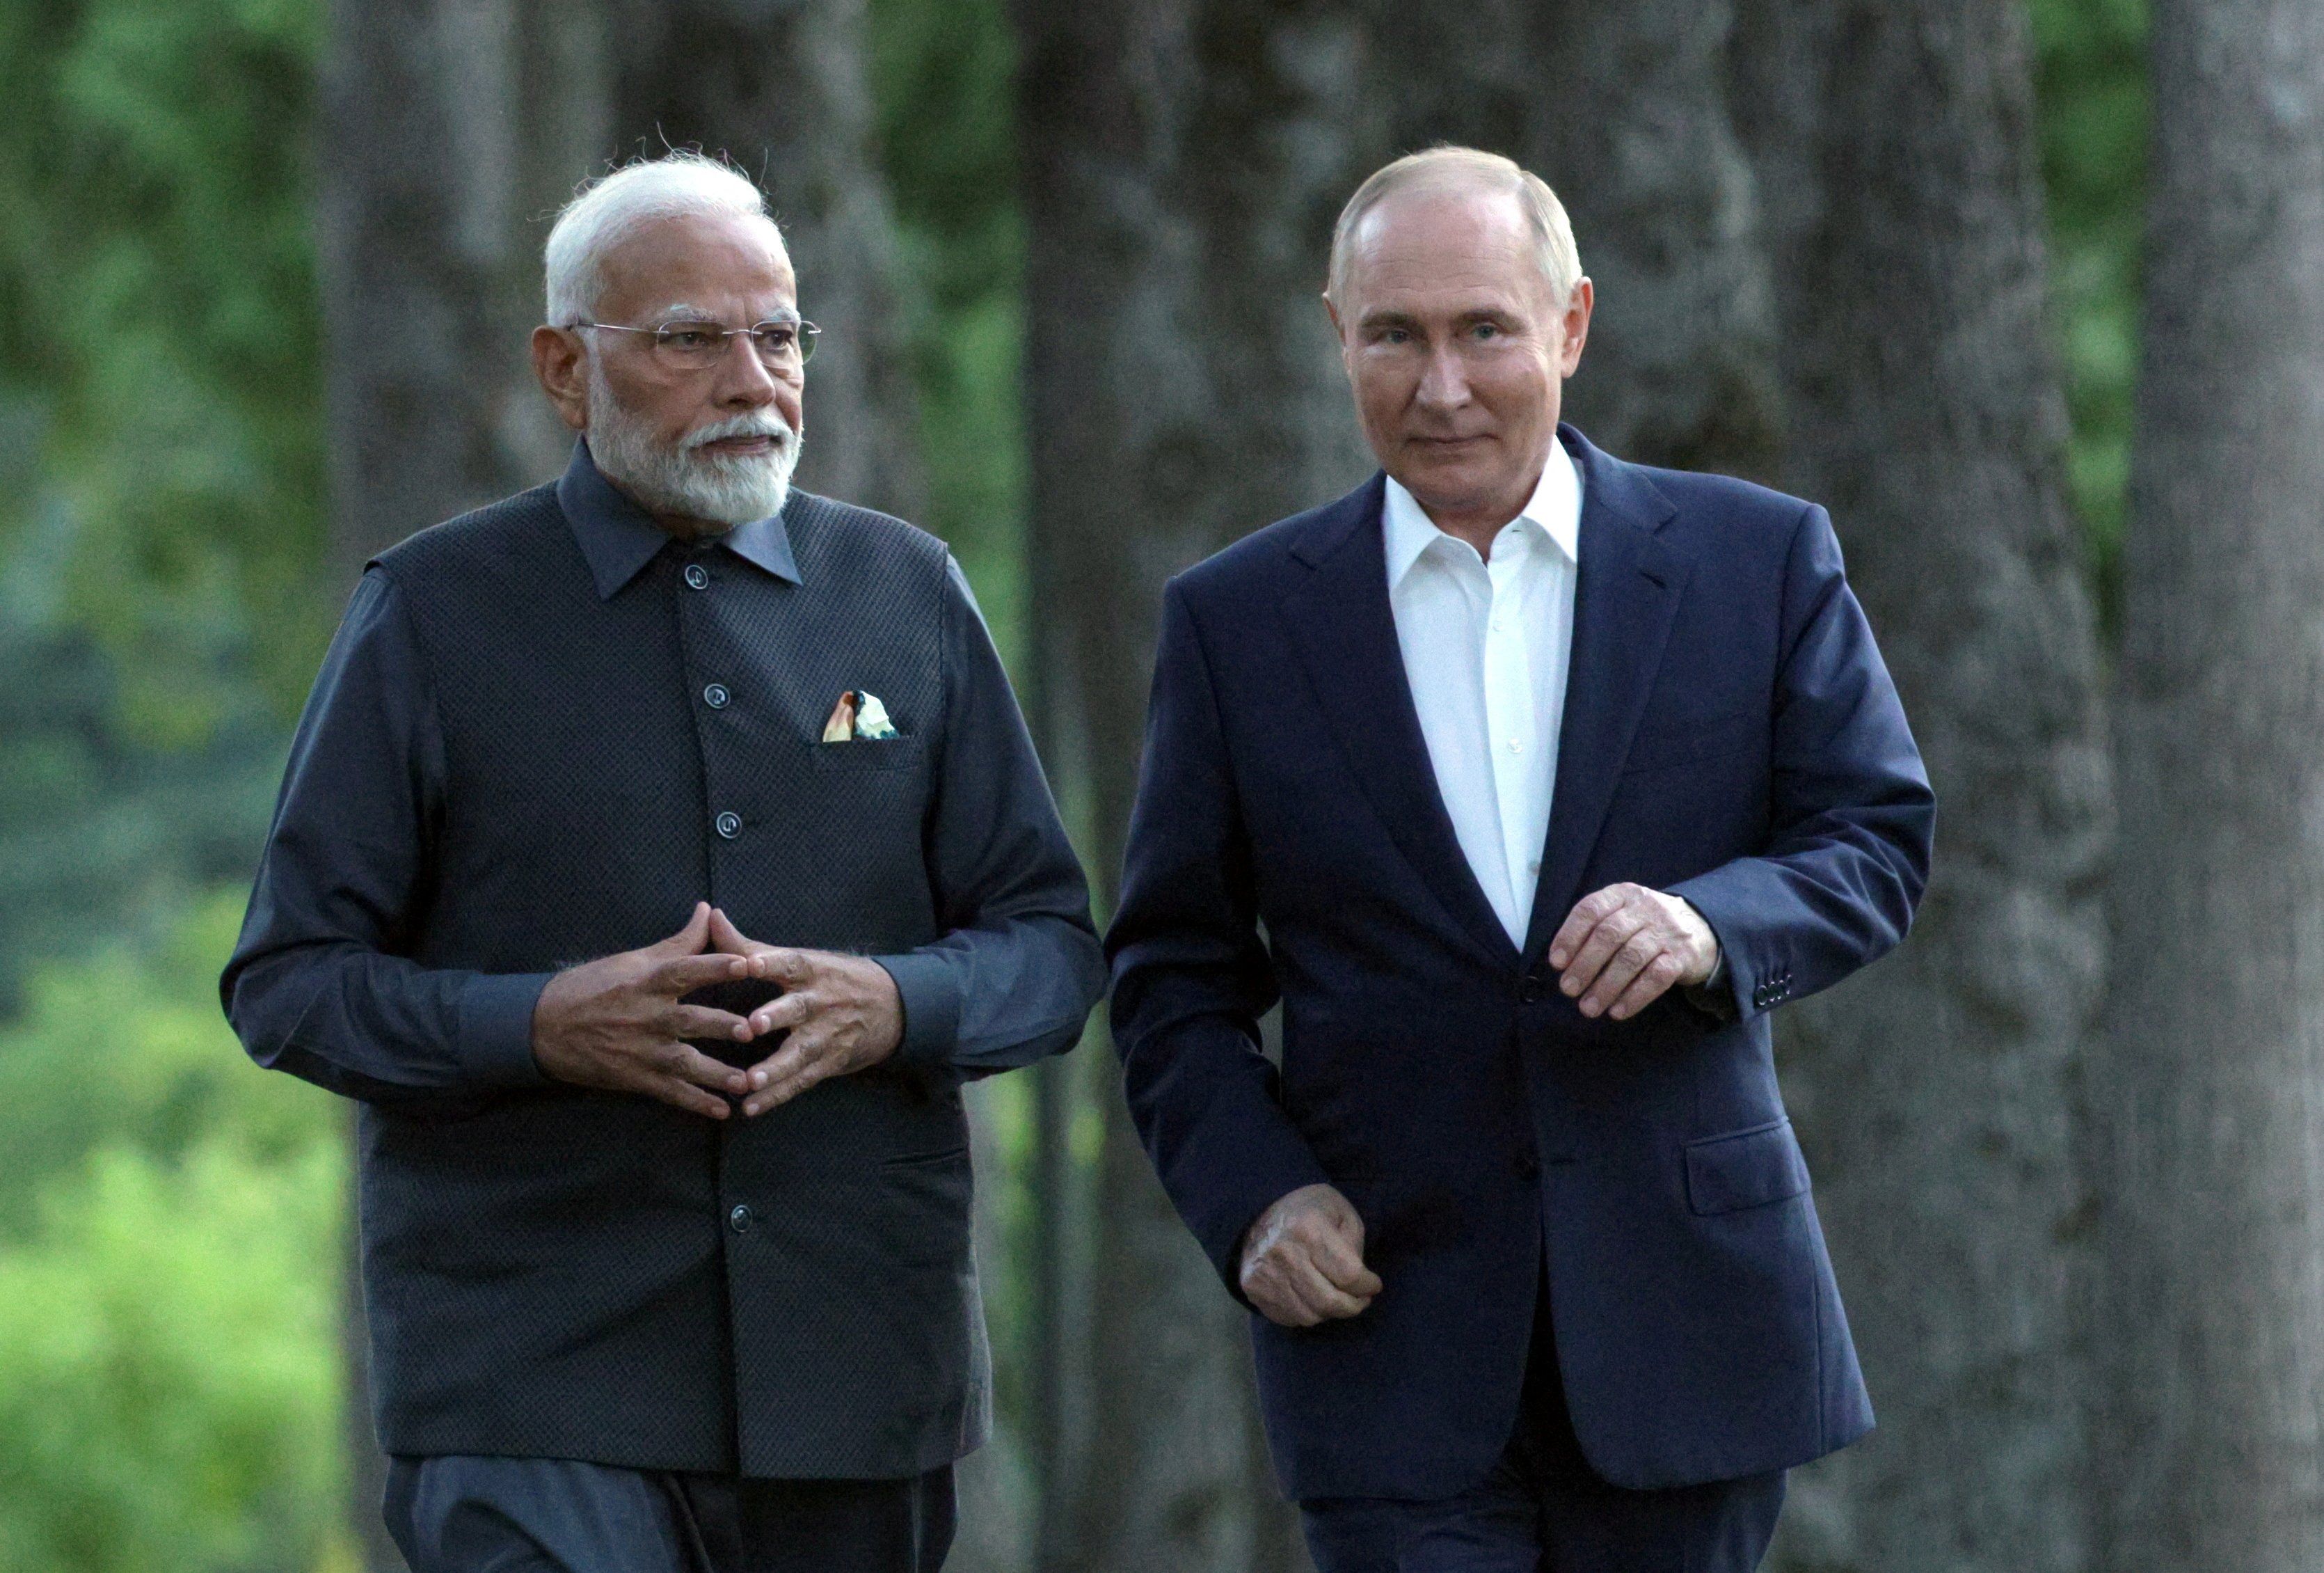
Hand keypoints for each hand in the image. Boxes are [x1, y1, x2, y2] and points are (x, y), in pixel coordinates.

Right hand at [531, 902, 756, 1116]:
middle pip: (689, 1020)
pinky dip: (696, 1103)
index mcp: (646, 982)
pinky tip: (722, 1111)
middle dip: (720, 1026)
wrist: (541, 1027)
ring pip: (684, 1063)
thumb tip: (708, 910)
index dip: (716, 966)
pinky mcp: (634, 1077)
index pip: (685, 970)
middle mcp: (645, 1016)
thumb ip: (678, 942)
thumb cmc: (591, 987)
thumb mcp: (632, 960)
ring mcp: (640, 1050)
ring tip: (746, 1083)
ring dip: (716, 1074)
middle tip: (752, 1029)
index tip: (748, 963)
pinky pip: (670, 1093)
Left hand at [708, 909, 903, 1115]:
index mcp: (810, 970)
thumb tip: (710, 915)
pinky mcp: (829, 1061)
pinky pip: (801, 1081)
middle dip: (775, 1017)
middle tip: (752, 1025)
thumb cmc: (831, 978)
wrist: (890, 1006)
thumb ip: (748, 946)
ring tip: (751, 1081)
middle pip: (797, 1008)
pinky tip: (752, 1107)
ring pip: (800, 1051)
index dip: (769, 963)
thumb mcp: (798, 958)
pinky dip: (778, 1095)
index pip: (789, 963)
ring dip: (776, 1068)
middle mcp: (819, 1001)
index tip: (747, 964)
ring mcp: (826, 1034)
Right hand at [1238, 1183, 1383, 1327]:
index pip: (1348, 1275)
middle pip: (1329, 1302)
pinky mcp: (1253, 1288)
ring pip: (1310, 1316)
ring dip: (1329, 1312)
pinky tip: (1311, 1297)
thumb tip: (1359, 1284)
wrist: (1259, 1208)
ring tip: (1335, 1297)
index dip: (1367, 1286)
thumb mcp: (1342, 1212)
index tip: (1373, 1285)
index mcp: (1309, 1228)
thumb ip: (1355, 1245)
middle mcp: (1284, 1253)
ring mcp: (1265, 1274)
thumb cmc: (1309, 1210)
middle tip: (1360, 1300)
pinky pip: (1289, 1318)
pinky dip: (1306, 1313)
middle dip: (1353, 1306)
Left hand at [1548, 882, 1718, 1019]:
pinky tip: (1617, 1011)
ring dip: (1606, 986)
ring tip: (1588, 1007)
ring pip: (1631, 958)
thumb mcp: (1623, 913)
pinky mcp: (1683, 956)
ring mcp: (1667, 931)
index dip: (1570, 936)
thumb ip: (1595, 928)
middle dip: (1585, 965)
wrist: (1700, 928)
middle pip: (1609, 935)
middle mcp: (1646, 908)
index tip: (1556, 963)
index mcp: (1623, 894)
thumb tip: (1561, 962)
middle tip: (1569, 990)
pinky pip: (1656, 978)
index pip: (1591, 910)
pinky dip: (1634, 997)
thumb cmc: (1646, 925)